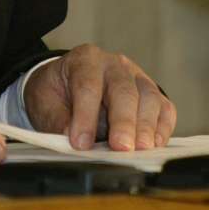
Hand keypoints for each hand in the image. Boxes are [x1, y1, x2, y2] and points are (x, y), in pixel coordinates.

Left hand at [22, 45, 175, 153]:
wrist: (66, 85)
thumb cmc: (57, 93)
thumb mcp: (44, 102)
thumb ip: (56, 119)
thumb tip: (70, 138)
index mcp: (85, 60)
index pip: (87, 86)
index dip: (85, 116)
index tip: (81, 143)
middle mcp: (114, 64)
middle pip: (124, 90)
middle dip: (123, 121)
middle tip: (121, 147)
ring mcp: (137, 77)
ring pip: (149, 97)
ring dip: (146, 126)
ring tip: (141, 149)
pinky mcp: (151, 94)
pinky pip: (164, 109)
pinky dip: (162, 128)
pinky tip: (155, 145)